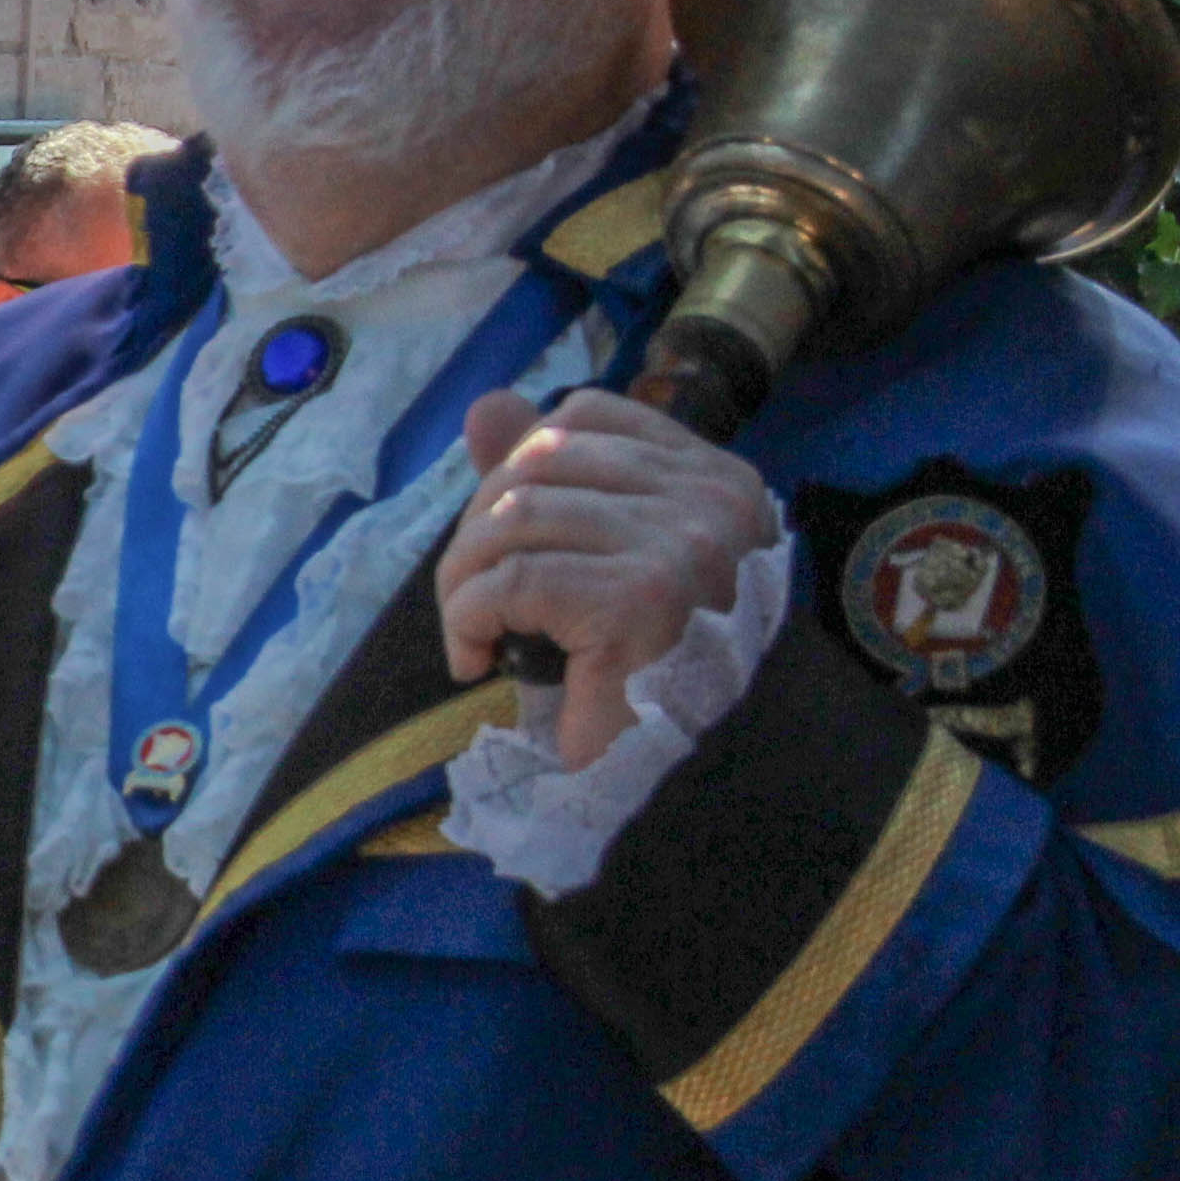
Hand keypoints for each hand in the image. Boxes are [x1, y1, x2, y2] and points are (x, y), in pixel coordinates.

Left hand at [435, 390, 780, 764]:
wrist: (696, 774)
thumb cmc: (651, 670)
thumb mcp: (602, 558)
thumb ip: (551, 479)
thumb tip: (486, 406)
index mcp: (715, 480)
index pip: (584, 418)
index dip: (516, 469)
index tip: (507, 542)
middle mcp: (710, 502)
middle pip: (538, 459)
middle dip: (478, 529)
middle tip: (474, 598)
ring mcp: (681, 548)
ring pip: (514, 515)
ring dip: (464, 578)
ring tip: (472, 630)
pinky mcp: (636, 602)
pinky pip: (510, 581)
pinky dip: (466, 618)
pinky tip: (473, 658)